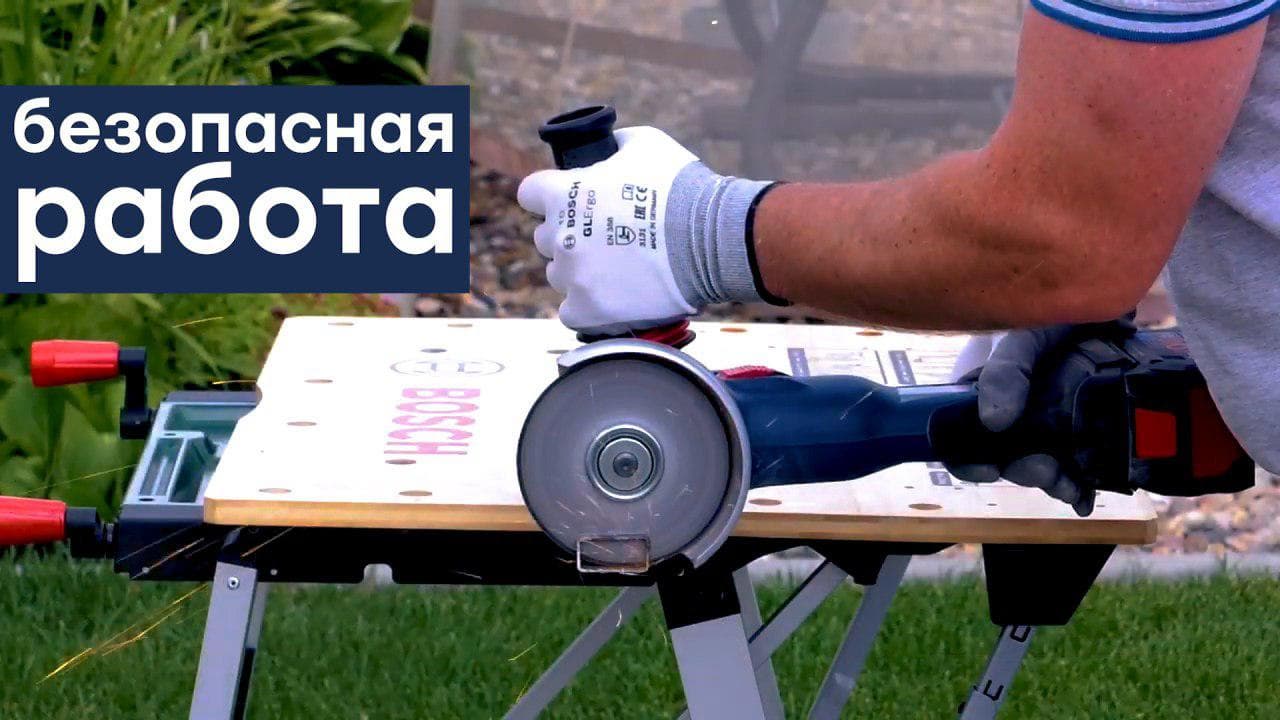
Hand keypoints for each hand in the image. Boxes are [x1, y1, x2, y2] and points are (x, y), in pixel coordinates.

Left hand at [517, 127, 698, 335]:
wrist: (714, 239)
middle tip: (604, 235)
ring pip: (558, 274)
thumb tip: (607, 149)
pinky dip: (588, 306)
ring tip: (615, 267)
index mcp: (564, 193)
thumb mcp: (646, 144)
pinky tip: (611, 296)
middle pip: (546, 237)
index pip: (530, 193)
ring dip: (579, 270)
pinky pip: (571, 311)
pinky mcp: (589, 311)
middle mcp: (561, 236)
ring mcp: (573, 277)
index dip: (548, 195)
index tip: (567, 200)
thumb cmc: (682, 188)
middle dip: (569, 234)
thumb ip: (614, 145)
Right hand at [946, 318, 1134, 515]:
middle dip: (1023, 471)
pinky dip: (1079, 486)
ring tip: (1073, 489)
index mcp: (984, 392)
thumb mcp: (1026, 335)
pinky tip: (1087, 497)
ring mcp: (1049, 423)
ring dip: (1052, 483)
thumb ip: (1005, 370)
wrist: (1117, 306)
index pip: (959, 435)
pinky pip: (1075, 466)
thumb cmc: (1061, 312)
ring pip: (1039, 465)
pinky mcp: (1084, 429)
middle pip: (1004, 457)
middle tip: (1047, 470)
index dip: (967, 459)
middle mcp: (1012, 411)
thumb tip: (995, 422)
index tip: (989, 469)